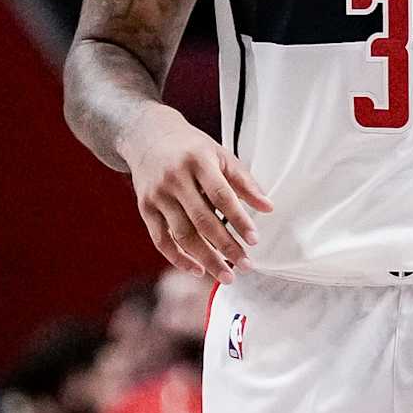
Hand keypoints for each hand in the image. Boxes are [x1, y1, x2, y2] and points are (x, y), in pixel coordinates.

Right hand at [119, 101, 272, 280]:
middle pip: (202, 220)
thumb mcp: (220, 154)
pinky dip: (179, 259)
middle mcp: (175, 178)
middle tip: (246, 265)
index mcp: (197, 161)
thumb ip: (244, 181)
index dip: (239, 220)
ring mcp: (157, 195)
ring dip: (206, 259)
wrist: (147, 136)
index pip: (221, 196)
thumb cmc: (190, 148)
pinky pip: (161, 240)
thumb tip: (268, 208)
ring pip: (182, 235)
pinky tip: (198, 270)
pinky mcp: (145, 208)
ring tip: (227, 275)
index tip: (254, 240)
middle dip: (226, 247)